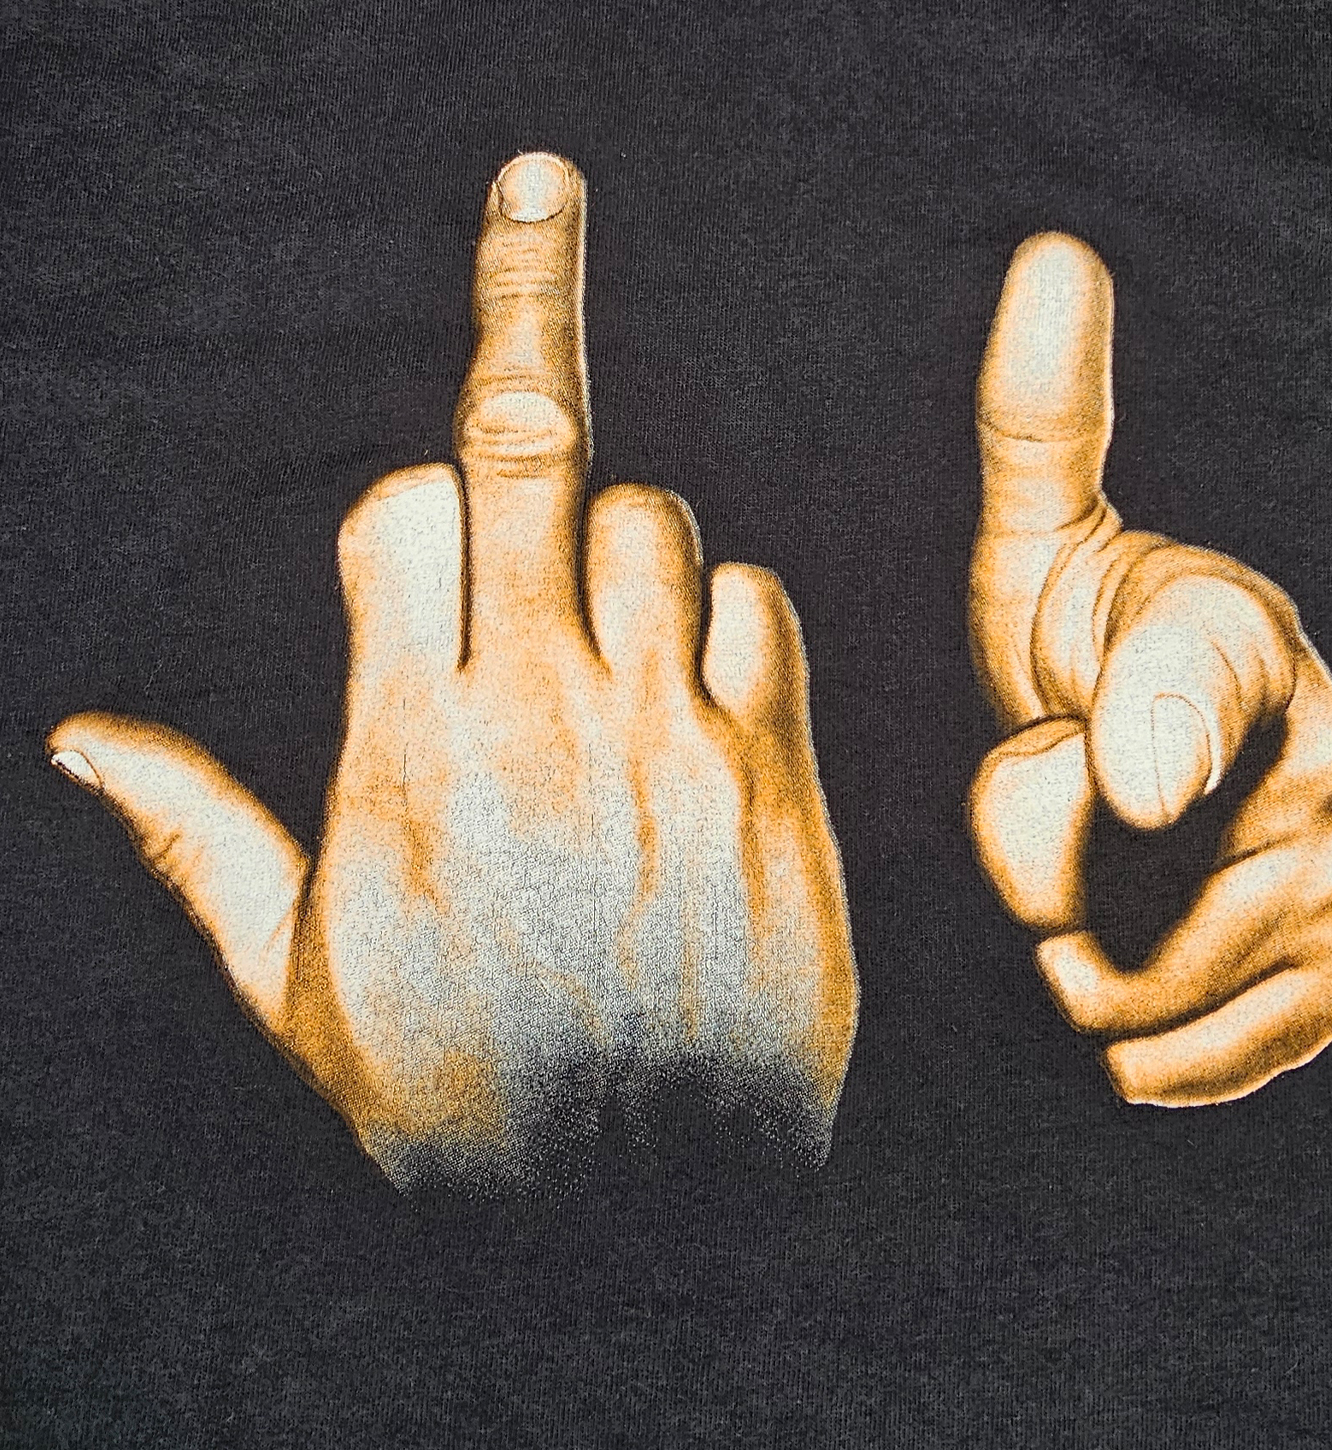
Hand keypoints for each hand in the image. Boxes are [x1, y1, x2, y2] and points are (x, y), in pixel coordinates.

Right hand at [48, 152, 856, 1189]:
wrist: (640, 1199)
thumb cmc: (459, 1090)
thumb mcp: (301, 982)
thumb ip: (201, 841)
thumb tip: (82, 744)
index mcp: (405, 753)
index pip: (401, 505)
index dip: (408, 490)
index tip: (422, 509)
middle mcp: (538, 719)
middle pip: (532, 448)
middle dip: (527, 311)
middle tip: (539, 193)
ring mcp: (669, 741)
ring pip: (658, 521)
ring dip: (625, 535)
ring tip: (606, 626)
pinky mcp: (776, 780)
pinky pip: (765, 611)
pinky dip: (730, 615)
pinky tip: (697, 687)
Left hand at [967, 234, 1331, 1105]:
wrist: (1125, 763)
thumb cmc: (1075, 643)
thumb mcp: (1041, 535)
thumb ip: (1043, 425)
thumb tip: (1051, 258)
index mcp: (1243, 635)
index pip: (1189, 686)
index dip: (1125, 739)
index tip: (1107, 764)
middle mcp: (1326, 752)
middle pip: (1101, 876)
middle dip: (1038, 875)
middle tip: (1062, 818)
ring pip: (1142, 982)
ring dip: (1078, 964)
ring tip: (1089, 890)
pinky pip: (1213, 1048)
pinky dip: (1147, 1043)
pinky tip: (1125, 985)